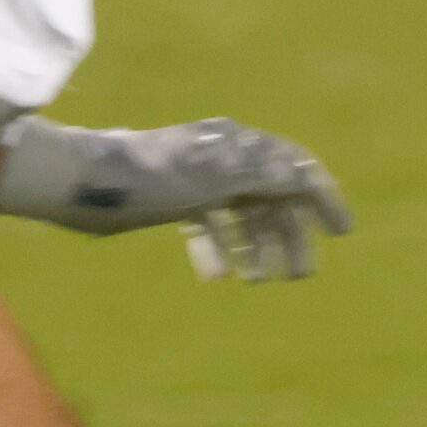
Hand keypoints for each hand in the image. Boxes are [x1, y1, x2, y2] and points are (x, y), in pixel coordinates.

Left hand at [0, 116, 350, 280]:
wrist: (83, 181)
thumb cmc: (149, 176)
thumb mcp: (211, 176)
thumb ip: (260, 175)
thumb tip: (304, 174)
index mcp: (240, 145)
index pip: (296, 168)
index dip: (323, 198)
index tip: (343, 231)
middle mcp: (226, 159)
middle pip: (272, 197)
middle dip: (289, 235)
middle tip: (299, 275)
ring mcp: (201, 179)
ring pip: (243, 215)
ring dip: (257, 246)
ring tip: (259, 281)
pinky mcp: (176, 199)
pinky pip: (211, 225)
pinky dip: (220, 249)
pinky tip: (219, 275)